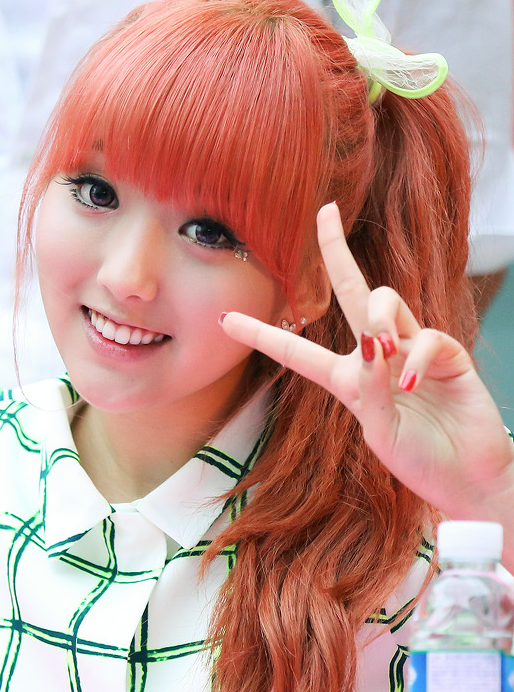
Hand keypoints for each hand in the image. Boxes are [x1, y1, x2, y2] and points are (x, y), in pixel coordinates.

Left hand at [221, 203, 513, 562]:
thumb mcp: (379, 432)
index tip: (224, 318)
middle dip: (337, 251)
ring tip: (384, 350)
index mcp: (348, 380)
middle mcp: (378, 356)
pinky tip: (409, 384)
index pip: (297, 352)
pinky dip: (416, 358)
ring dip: (379, 319)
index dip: (261, 335)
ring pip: (387, 302)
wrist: (467, 480)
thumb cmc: (420, 462)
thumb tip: (372, 344)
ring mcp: (414, 351)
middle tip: (325, 211)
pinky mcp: (448, 355)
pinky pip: (427, 338)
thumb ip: (370, 390)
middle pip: (352, 291)